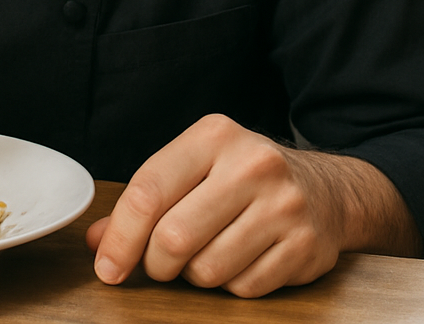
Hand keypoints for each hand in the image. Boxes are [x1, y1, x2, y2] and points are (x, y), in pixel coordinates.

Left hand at [85, 114, 419, 297]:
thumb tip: (98, 241)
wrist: (326, 190)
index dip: (120, 236)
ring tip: (205, 253)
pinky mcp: (305, 247)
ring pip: (207, 269)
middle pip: (174, 237)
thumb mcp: (193, 168)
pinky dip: (230, 285)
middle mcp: (251, 164)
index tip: (106, 266)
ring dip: (194, 275)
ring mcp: (283, 206)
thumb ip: (146, 200)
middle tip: (159, 261)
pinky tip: (239, 259)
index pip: (149, 190)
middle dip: (156, 262)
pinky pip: (244, 288)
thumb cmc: (241, 177)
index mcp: (213, 135)